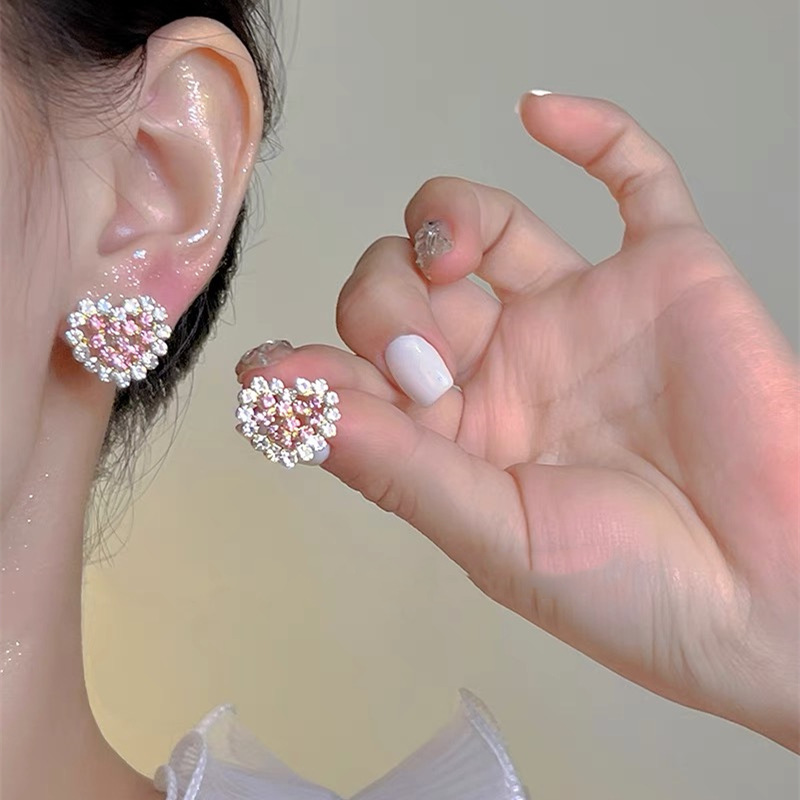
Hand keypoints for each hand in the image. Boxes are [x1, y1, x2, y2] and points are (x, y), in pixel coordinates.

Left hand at [238, 93, 798, 749]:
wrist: (768, 595)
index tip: (274, 374)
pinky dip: (592, 133)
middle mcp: (510, 365)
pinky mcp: (664, 277)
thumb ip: (392, 462)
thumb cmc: (632, 589)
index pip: (358, 369)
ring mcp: (582, 314)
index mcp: (459, 432)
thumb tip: (283, 406)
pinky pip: (632, 179)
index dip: (315, 365)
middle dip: (384, 306)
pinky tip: (541, 116)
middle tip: (426, 366)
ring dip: (439, 220)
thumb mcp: (491, 535)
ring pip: (483, 224)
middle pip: (401, 286)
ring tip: (450, 258)